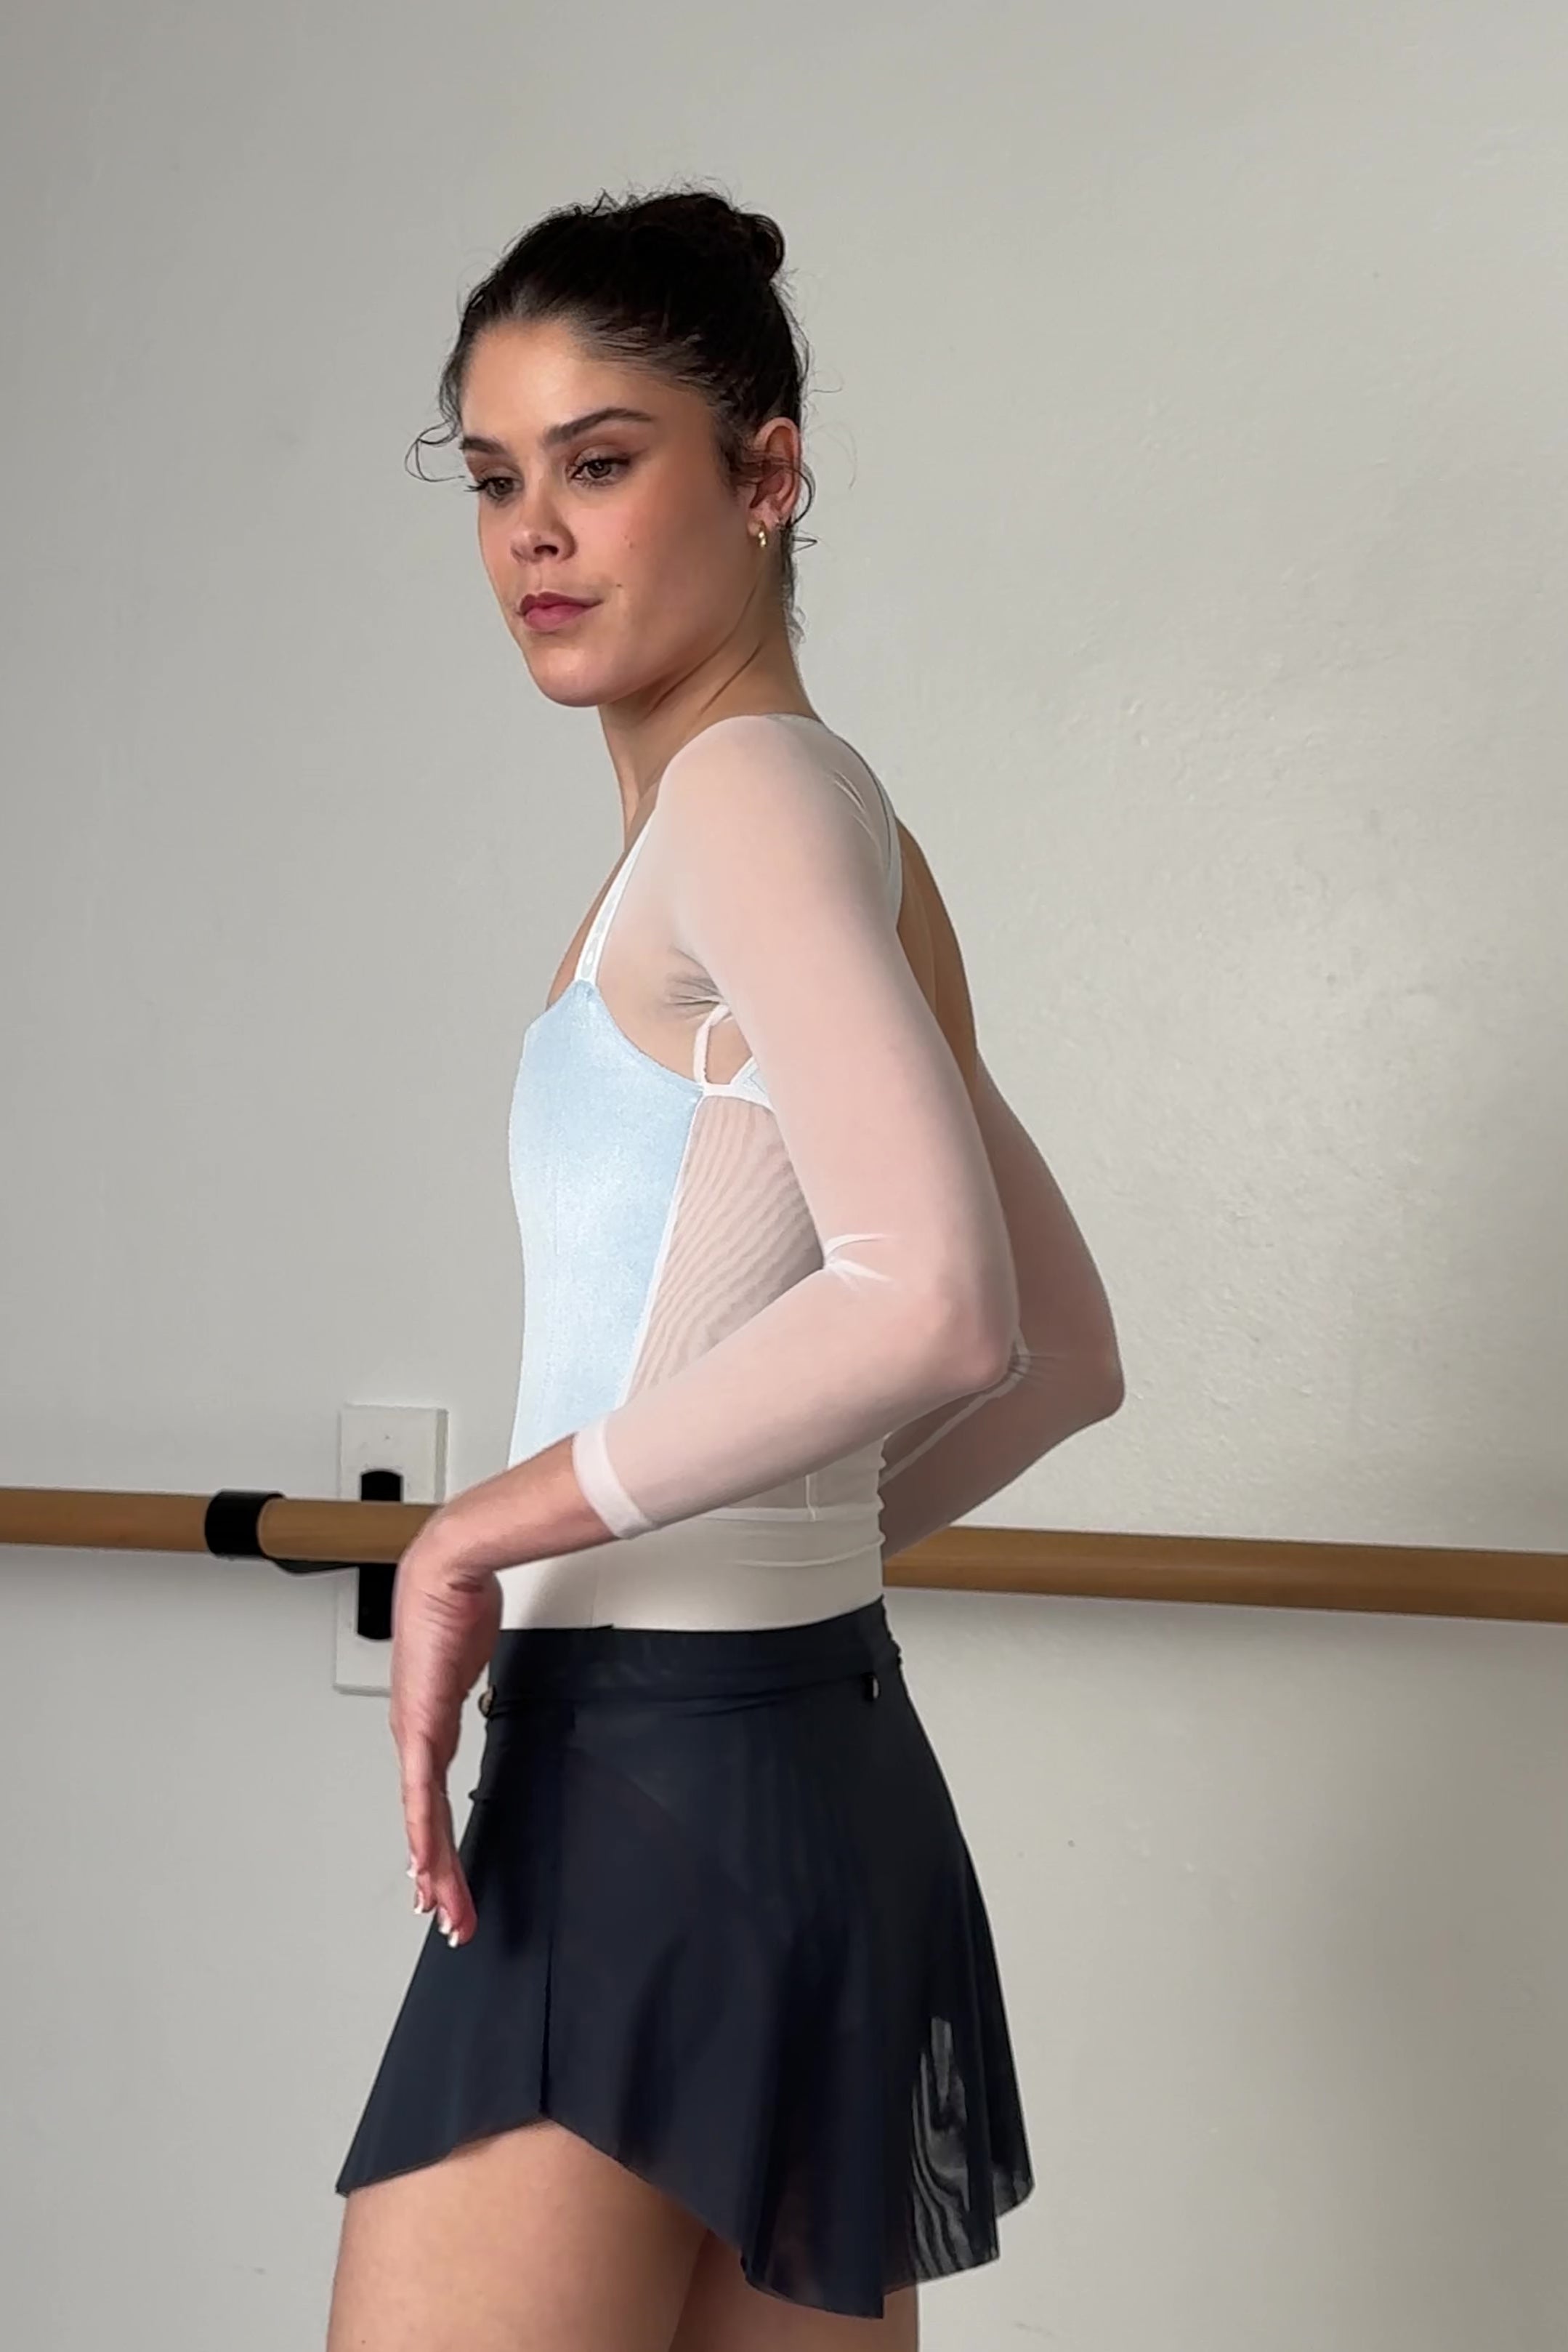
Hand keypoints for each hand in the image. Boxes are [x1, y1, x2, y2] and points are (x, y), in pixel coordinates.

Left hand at [388, 1518, 500, 1948]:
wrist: (446, 1570)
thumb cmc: (456, 1602)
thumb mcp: (472, 1654)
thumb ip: (474, 1676)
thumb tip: (483, 1675)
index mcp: (427, 1725)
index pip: (430, 1801)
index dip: (436, 1846)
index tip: (442, 1883)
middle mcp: (415, 1736)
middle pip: (425, 1823)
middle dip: (438, 1876)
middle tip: (448, 1919)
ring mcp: (414, 1733)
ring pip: (422, 1819)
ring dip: (433, 1866)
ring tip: (441, 1907)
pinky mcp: (420, 1724)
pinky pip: (421, 1792)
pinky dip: (422, 1831)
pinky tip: (425, 1861)